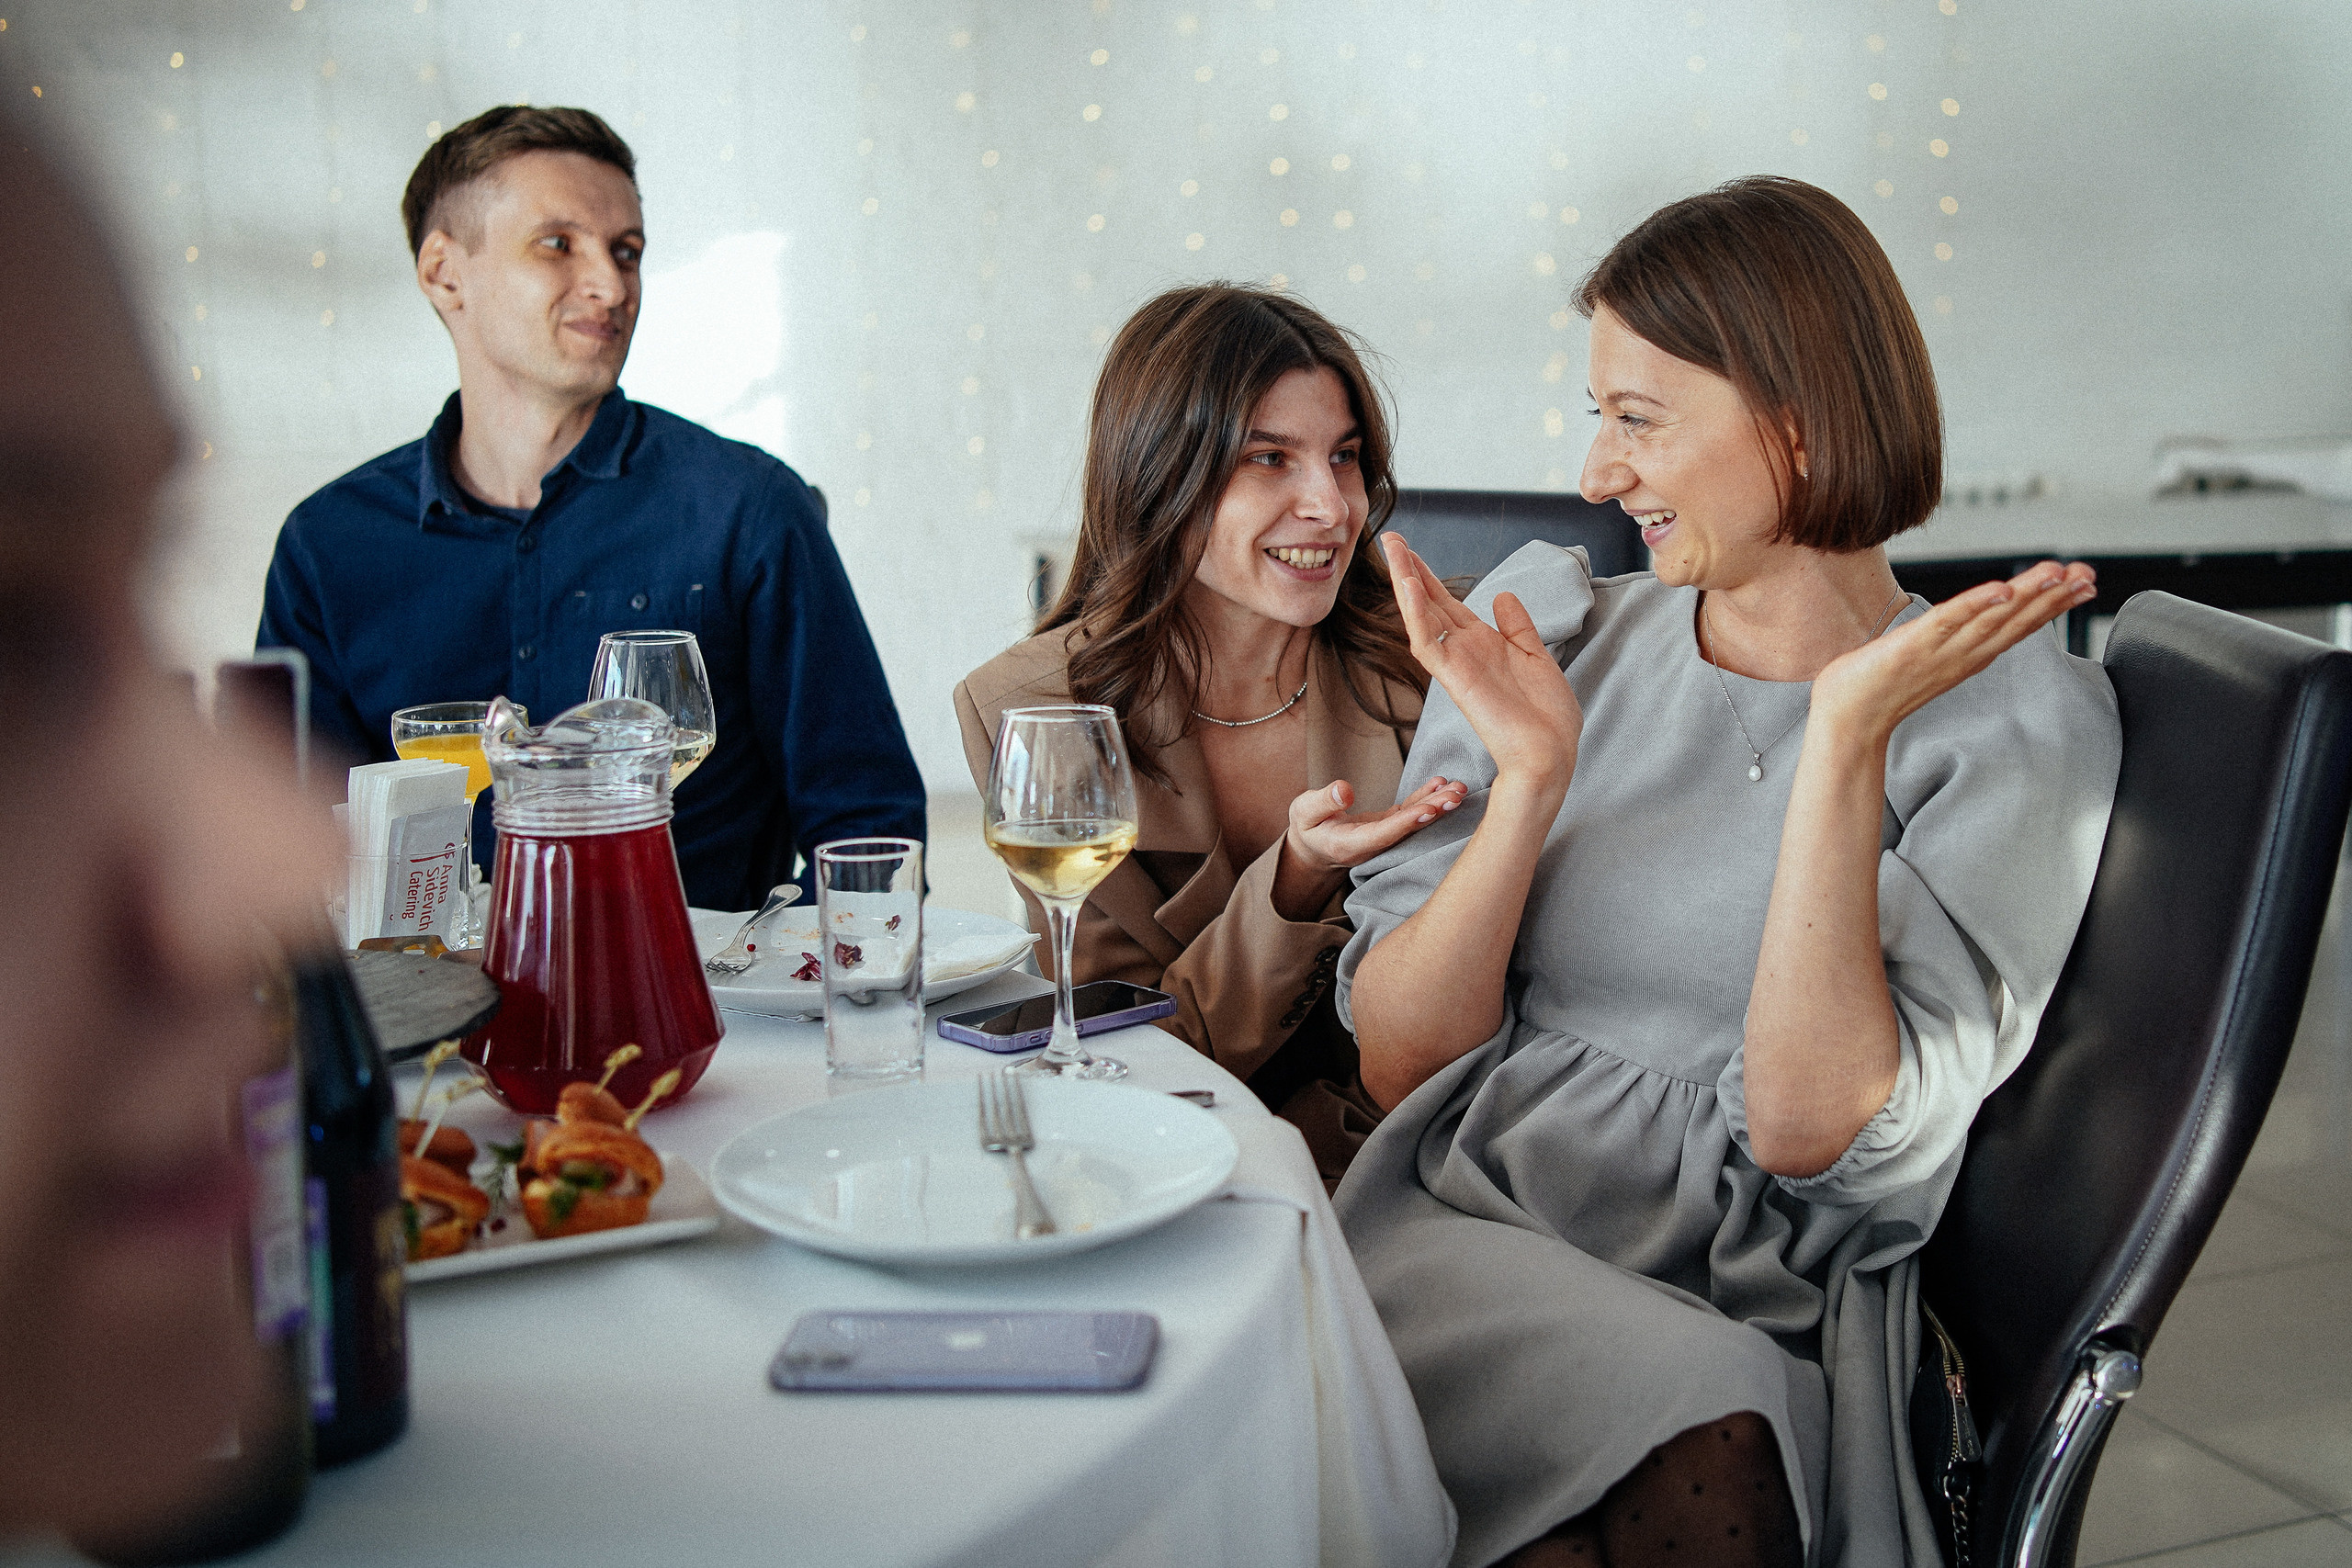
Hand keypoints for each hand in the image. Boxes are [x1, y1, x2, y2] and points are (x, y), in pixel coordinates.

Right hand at [1285, 774, 1471, 874]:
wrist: (1313, 848)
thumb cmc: (1307, 827)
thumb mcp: (1303, 812)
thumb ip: (1323, 801)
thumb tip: (1345, 789)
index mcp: (1350, 845)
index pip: (1383, 833)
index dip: (1407, 822)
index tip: (1429, 809)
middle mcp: (1372, 846)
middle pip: (1406, 831)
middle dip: (1433, 812)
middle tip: (1457, 796)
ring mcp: (1383, 839)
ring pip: (1414, 823)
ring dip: (1437, 806)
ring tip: (1459, 789)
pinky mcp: (1388, 828)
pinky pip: (1410, 814)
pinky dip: (1425, 799)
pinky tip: (1440, 784)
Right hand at [1382, 532, 1582, 789]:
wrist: (1550, 755)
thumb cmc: (1547, 718)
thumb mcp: (1537, 658)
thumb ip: (1517, 627)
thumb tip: (1503, 595)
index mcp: (1483, 645)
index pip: (1447, 603)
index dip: (1429, 576)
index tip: (1411, 550)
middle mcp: (1464, 652)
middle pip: (1428, 603)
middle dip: (1409, 570)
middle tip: (1390, 537)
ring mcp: (1456, 665)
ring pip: (1421, 617)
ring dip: (1406, 582)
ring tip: (1393, 549)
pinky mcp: (1454, 679)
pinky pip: (1428, 643)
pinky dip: (1417, 613)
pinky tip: (1410, 585)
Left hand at [1810, 561, 2096, 744]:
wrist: (1845, 719)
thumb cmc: (1875, 686)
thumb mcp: (1925, 656)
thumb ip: (1950, 637)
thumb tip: (1967, 618)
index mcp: (1967, 654)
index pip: (2018, 625)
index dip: (2052, 604)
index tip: (2083, 583)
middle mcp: (1961, 655)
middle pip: (2016, 622)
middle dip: (2054, 598)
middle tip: (2088, 576)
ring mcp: (1939, 652)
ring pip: (1993, 620)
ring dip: (2028, 597)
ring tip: (2058, 575)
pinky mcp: (1913, 647)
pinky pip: (1949, 622)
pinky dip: (1977, 606)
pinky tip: (2002, 590)